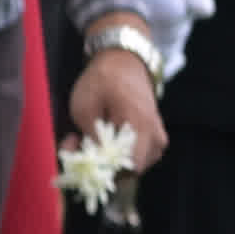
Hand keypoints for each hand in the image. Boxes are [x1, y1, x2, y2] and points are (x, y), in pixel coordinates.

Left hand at [65, 30, 167, 174]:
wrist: (124, 61)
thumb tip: (91, 164)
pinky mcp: (154, 139)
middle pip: (130, 172)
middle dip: (101, 166)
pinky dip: (117, 155)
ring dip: (108, 161)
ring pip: (133, 168)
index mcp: (140, 126)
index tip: (81, 157)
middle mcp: (155, 136)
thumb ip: (90, 140)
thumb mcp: (85, 108)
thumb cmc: (102, 81)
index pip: (130, 167)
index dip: (104, 170)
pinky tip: (101, 139)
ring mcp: (158, 139)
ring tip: (87, 140)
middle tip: (77, 147)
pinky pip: (136, 158)